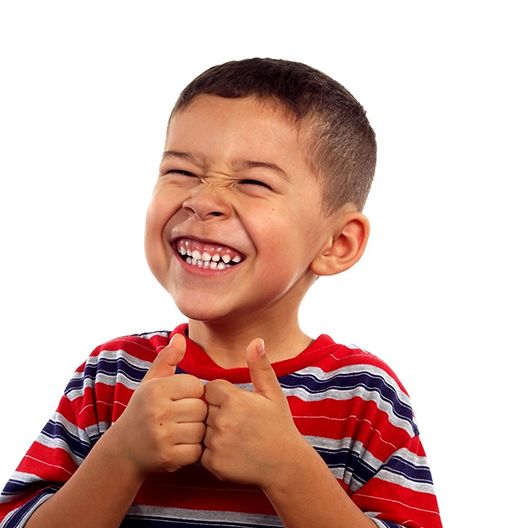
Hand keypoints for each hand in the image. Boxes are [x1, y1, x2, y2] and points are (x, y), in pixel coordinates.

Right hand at [108, 334, 206, 474]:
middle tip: (183, 418)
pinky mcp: (167, 458)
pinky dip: (193, 451)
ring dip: (196, 433)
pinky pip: (196, 451)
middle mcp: (157, 411)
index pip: (196, 385)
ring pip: (201, 430)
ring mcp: (162, 436)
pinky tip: (181, 447)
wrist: (122, 451)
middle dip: (197, 413)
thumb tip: (181, 337)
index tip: (182, 399)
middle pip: (201, 408)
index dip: (193, 393)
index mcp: (156, 389)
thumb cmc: (142, 410)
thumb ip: (167, 359)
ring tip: (182, 431)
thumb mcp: (150, 383)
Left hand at [201, 339, 306, 488]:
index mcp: (234, 399)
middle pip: (204, 409)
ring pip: (202, 430)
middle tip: (238, 424)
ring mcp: (217, 443)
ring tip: (235, 438)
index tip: (238, 405)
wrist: (286, 465)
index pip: (210, 389)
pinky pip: (201, 452)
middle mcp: (222, 420)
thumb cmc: (279, 425)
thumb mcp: (273, 393)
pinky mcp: (214, 464)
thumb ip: (260, 366)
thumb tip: (256, 340)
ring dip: (212, 433)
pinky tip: (231, 452)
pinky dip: (212, 453)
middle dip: (216, 414)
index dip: (223, 396)